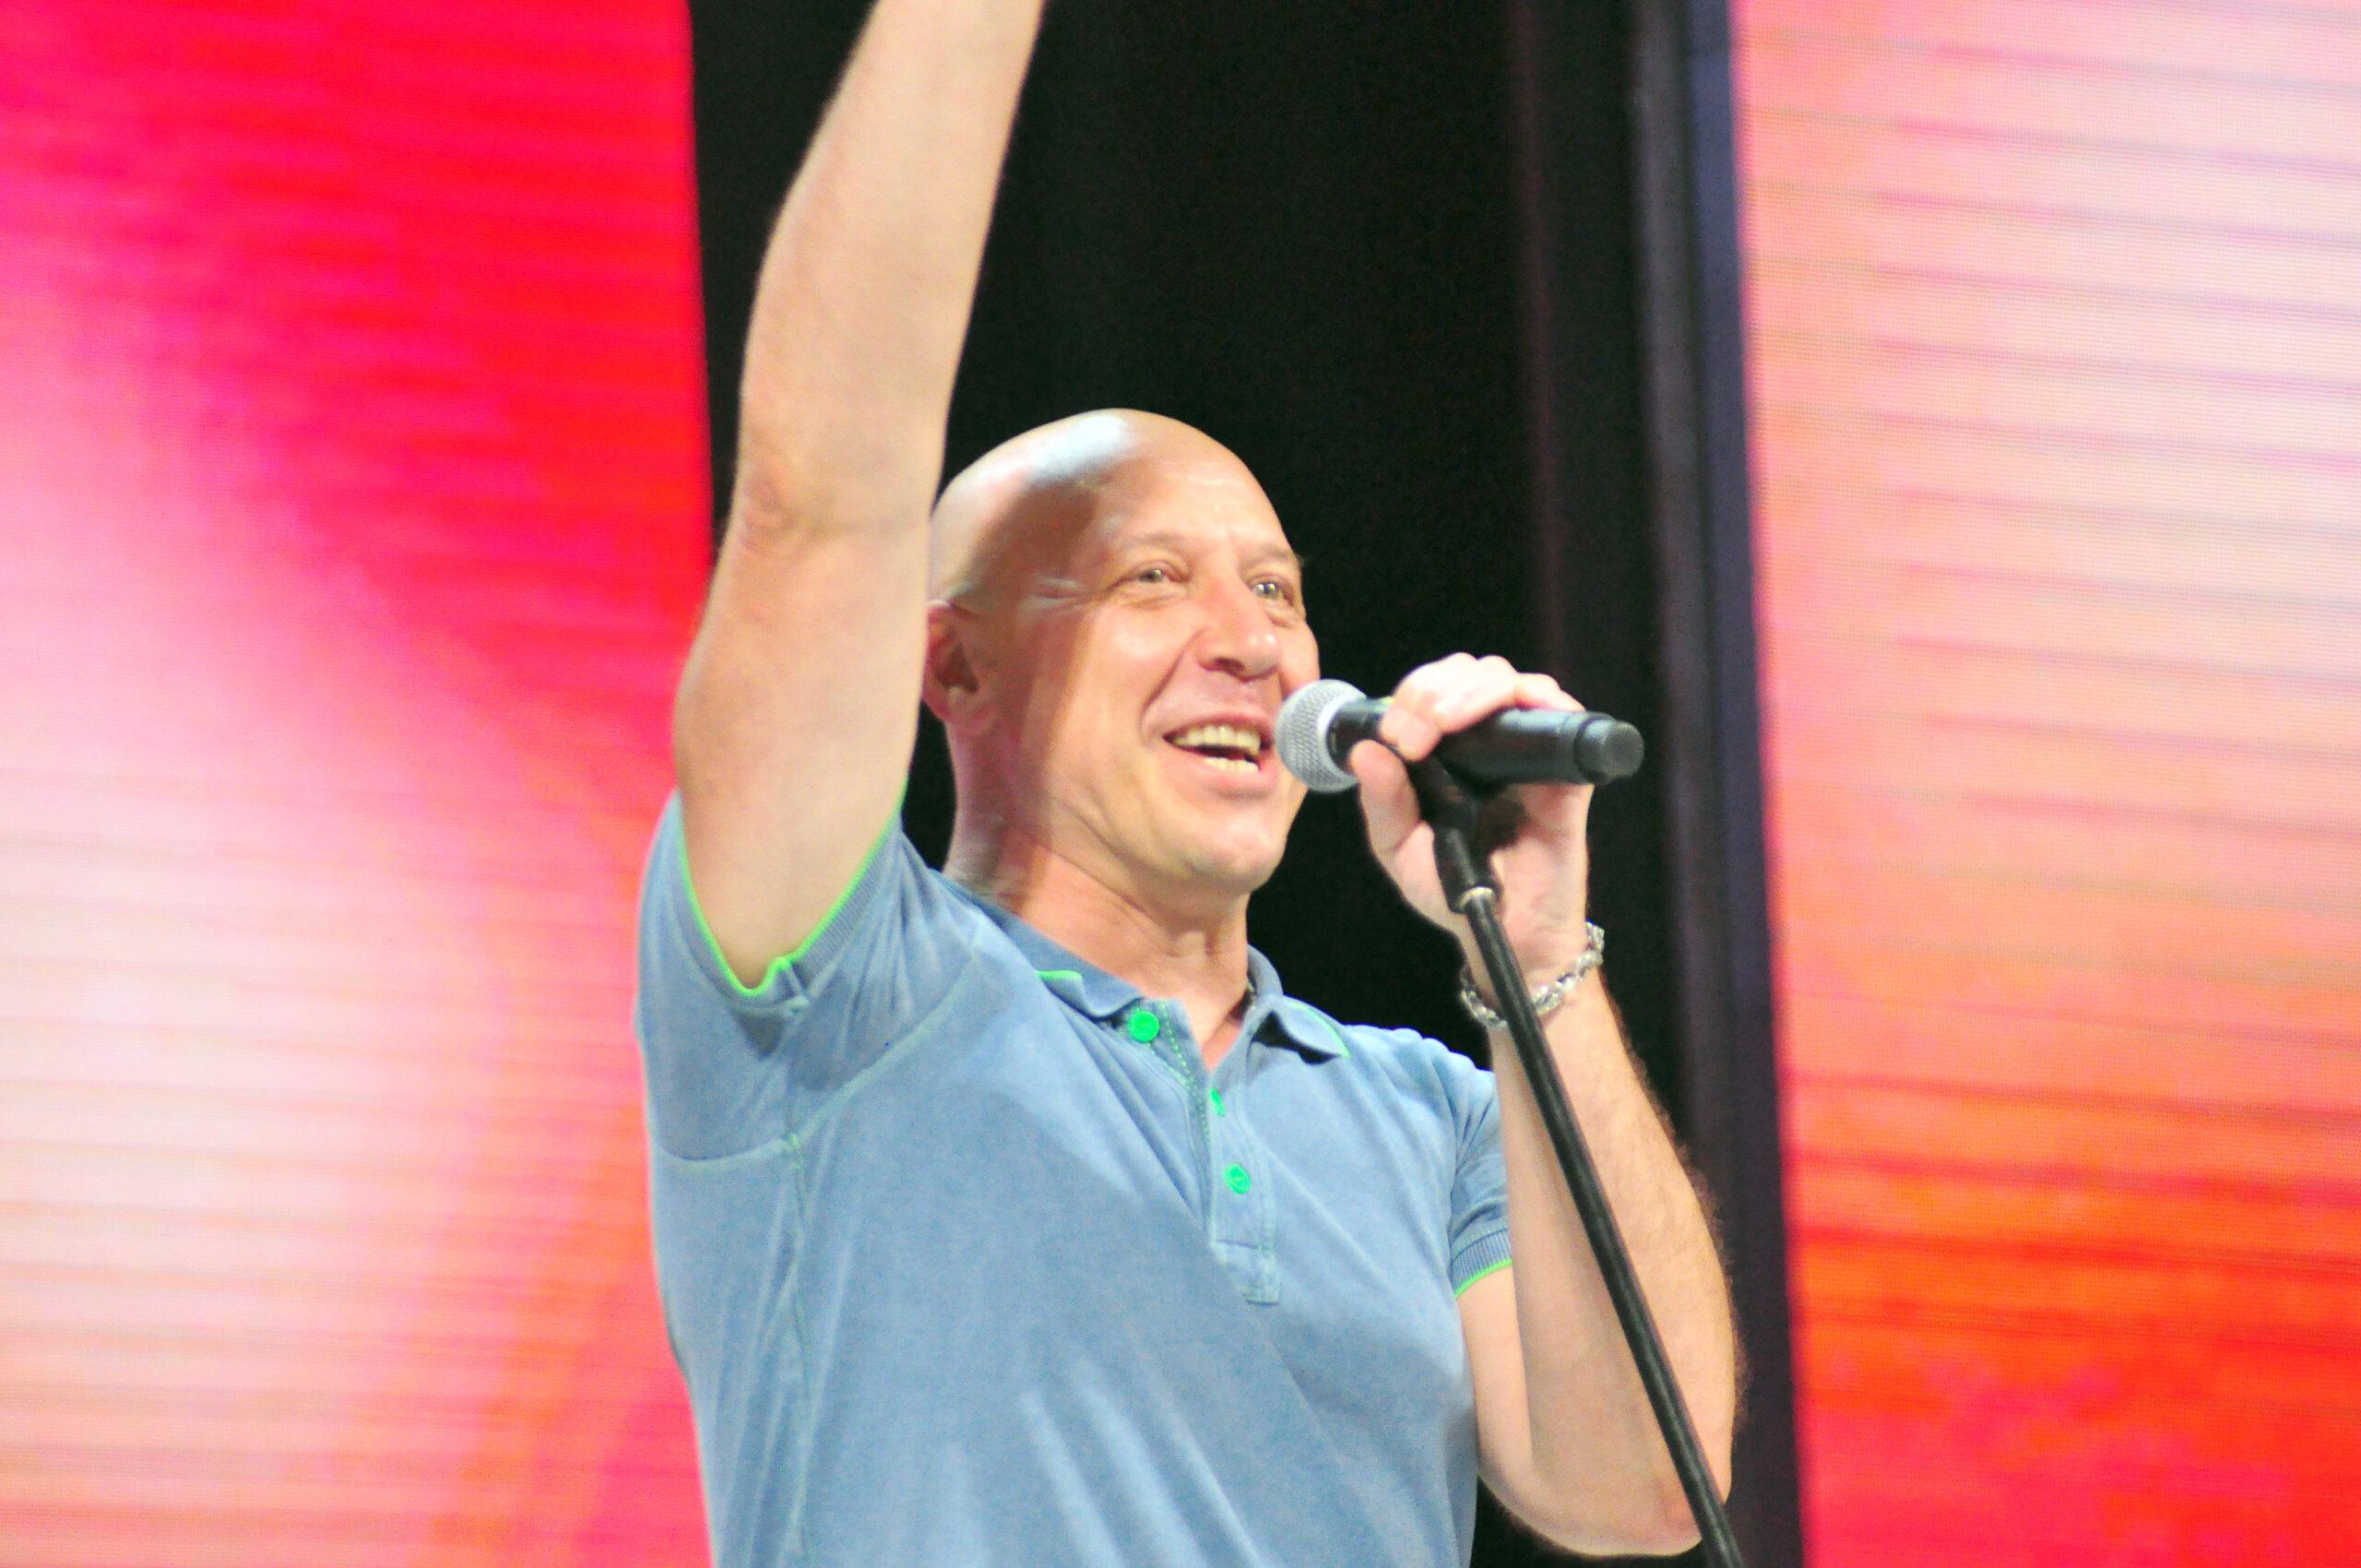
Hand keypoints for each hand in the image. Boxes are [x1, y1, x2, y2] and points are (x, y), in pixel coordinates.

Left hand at [1350, 654, 1595, 985]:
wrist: (1505, 932)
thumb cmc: (1454, 887)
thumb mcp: (1399, 847)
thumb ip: (1382, 801)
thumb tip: (1366, 749)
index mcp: (1452, 749)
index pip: (1435, 688)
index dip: (1411, 694)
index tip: (1394, 736)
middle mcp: (1493, 742)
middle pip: (1470, 673)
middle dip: (1433, 689)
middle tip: (1413, 733)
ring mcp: (1531, 753)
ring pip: (1509, 682)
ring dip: (1471, 690)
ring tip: (1441, 724)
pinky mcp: (1567, 772)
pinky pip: (1564, 717)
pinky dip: (1536, 700)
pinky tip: (1503, 718)